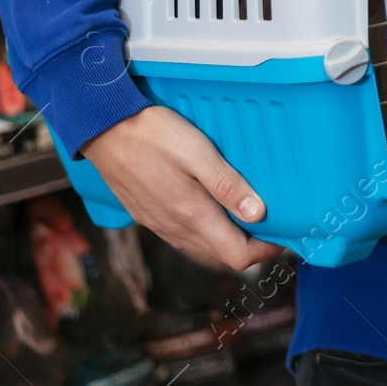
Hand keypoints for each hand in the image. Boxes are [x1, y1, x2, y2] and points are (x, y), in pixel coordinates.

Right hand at [82, 106, 283, 269]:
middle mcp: (175, 228)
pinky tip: (213, 209)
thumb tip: (259, 214)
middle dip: (251, 245)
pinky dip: (207, 231)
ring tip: (248, 215)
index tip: (284, 235)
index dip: (265, 251)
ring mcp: (159, 225)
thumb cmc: (153, 136)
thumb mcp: (198, 154)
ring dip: (228, 238)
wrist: (103, 130)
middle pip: (222, 255)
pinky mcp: (149, 216)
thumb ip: (228, 185)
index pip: (237, 256)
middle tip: (273, 223)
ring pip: (203, 247)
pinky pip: (184, 236)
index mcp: (192, 216)